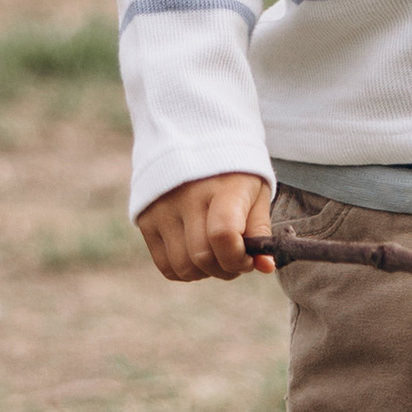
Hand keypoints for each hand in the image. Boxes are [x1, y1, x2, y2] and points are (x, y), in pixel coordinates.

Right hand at [137, 173, 275, 281]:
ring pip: (183, 267)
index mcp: (223, 186)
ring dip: (205, 272)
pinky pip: (165, 265)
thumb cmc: (233, 173)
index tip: (249, 257)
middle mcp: (188, 197)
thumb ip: (260, 230)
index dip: (238, 258)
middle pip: (203, 257)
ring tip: (216, 256)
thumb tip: (265, 267)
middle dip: (226, 269)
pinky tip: (197, 256)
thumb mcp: (256, 192)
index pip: (223, 236)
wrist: (191, 139)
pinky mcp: (146, 220)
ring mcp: (162, 209)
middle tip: (235, 259)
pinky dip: (184, 271)